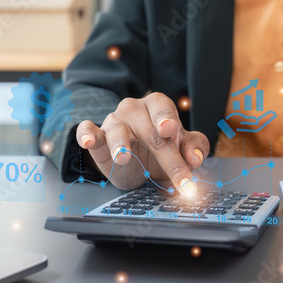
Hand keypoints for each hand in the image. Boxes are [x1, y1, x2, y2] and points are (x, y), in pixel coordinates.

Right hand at [74, 93, 209, 192]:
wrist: (137, 164)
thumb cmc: (161, 148)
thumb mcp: (182, 147)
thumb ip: (195, 147)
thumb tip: (195, 158)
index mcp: (158, 106)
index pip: (163, 107)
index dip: (166, 117)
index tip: (170, 129)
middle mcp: (134, 110)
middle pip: (147, 128)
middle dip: (163, 153)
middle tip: (176, 175)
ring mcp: (114, 122)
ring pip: (116, 128)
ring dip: (120, 143)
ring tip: (124, 158)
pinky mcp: (96, 137)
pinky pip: (87, 130)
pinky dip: (86, 134)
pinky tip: (88, 141)